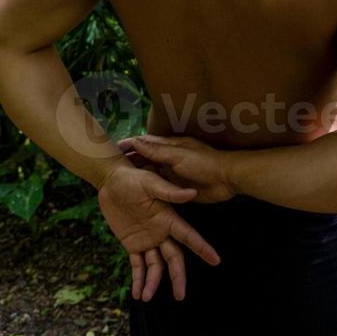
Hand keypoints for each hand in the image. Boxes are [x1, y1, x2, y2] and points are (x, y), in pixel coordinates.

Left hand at [97, 162, 220, 302]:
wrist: (111, 180)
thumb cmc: (133, 177)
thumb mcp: (150, 182)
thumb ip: (170, 192)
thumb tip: (192, 193)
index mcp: (168, 218)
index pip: (188, 236)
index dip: (202, 248)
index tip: (215, 260)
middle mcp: (161, 232)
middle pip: (174, 258)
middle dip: (178, 276)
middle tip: (181, 296)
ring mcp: (147, 239)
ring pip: (155, 266)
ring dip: (153, 282)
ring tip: (146, 297)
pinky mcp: (132, 244)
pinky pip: (137, 265)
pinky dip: (138, 279)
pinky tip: (137, 293)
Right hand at [118, 134, 236, 203]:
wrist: (227, 179)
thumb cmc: (204, 163)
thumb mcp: (179, 156)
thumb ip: (158, 150)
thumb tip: (137, 140)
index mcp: (169, 146)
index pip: (144, 143)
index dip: (129, 145)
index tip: (112, 149)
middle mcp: (169, 158)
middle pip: (145, 158)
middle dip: (129, 161)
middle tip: (110, 169)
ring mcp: (173, 173)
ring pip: (150, 172)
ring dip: (137, 175)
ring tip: (119, 183)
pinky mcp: (177, 187)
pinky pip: (159, 186)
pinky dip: (148, 188)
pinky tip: (137, 195)